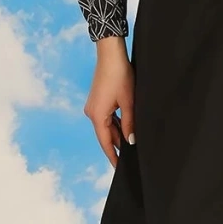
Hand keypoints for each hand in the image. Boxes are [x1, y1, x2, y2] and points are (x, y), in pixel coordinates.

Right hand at [85, 36, 134, 167]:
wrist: (111, 54)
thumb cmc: (120, 75)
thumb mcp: (129, 102)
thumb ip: (129, 124)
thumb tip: (130, 142)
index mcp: (97, 116)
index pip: (106, 143)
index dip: (113, 157)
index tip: (120, 169)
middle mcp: (92, 113)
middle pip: (106, 136)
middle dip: (117, 146)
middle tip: (130, 159)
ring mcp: (93, 106)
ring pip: (107, 126)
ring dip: (118, 134)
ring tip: (131, 145)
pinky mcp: (97, 100)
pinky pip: (106, 118)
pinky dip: (115, 124)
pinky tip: (126, 129)